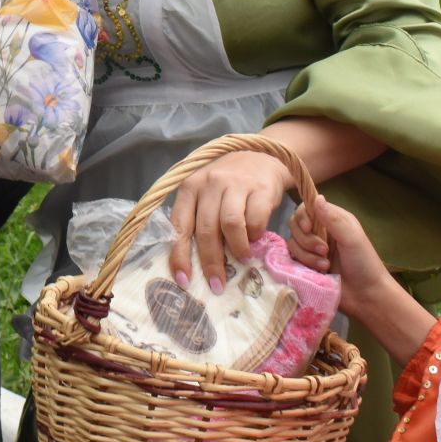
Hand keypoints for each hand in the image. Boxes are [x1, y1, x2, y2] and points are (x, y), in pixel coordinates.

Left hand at [168, 151, 290, 294]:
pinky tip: (256, 238)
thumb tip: (195, 266)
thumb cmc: (227, 186)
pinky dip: (255, 235)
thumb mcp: (205, 196)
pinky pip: (255, 219)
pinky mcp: (260, 188)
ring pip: (230, 225)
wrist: (261, 157)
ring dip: (236, 249)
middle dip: (210, 262)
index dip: (179, 255)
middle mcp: (209, 183)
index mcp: (189, 188)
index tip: (182, 280)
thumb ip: (198, 221)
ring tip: (242, 259)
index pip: (179, 226)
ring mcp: (235, 183)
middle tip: (217, 284)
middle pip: (205, 230)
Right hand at [292, 193, 433, 364]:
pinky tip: (319, 271)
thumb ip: (333, 218)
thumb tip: (317, 197)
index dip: (303, 217)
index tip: (309, 228)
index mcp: (332, 220)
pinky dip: (304, 264)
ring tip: (325, 265)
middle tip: (325, 251)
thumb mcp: (352, 238)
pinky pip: (292, 259)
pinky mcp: (305, 266)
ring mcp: (311, 250)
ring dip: (308, 255)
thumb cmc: (364, 263)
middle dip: (307, 240)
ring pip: (292, 243)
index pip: (306, 208)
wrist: (366, 295)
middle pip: (295, 225)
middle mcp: (320, 232)